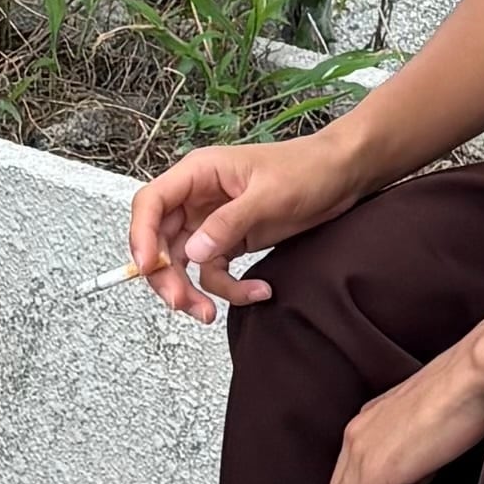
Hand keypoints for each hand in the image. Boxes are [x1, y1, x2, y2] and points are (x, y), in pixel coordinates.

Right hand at [128, 131, 352, 323]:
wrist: (342, 175)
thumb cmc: (307, 169)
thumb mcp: (268, 196)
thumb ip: (228, 224)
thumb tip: (191, 254)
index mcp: (198, 173)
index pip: (151, 203)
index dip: (140, 235)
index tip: (147, 267)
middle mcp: (198, 198)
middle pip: (160, 240)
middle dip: (166, 276)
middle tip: (181, 303)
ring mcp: (212, 222)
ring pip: (184, 263)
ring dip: (193, 291)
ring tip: (209, 314)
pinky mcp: (231, 241)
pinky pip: (215, 271)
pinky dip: (230, 288)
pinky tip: (258, 291)